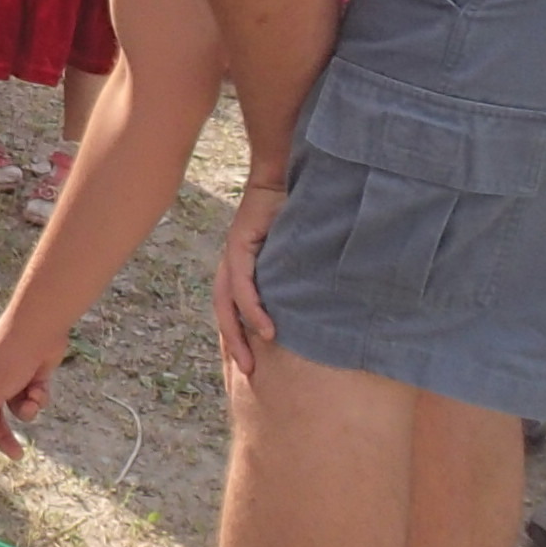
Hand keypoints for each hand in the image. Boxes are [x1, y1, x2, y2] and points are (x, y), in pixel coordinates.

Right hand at [0, 311, 66, 456]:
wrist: (39, 329)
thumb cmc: (8, 358)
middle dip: (4, 434)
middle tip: (17, 455)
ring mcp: (7, 377)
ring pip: (13, 408)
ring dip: (25, 409)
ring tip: (32, 399)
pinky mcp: (28, 376)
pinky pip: (30, 397)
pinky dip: (37, 396)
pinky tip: (40, 385)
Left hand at [212, 182, 284, 385]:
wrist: (283, 174)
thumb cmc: (295, 211)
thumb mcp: (296, 251)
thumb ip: (297, 274)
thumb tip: (319, 301)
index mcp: (244, 266)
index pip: (235, 307)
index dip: (240, 334)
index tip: (254, 362)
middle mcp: (234, 264)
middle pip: (226, 312)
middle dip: (234, 344)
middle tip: (248, 372)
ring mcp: (233, 255)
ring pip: (228, 304)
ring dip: (239, 335)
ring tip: (252, 360)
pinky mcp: (239, 247)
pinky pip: (243, 287)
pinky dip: (253, 311)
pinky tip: (267, 330)